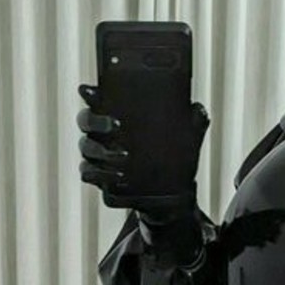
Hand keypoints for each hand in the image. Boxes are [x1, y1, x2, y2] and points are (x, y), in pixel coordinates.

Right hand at [76, 84, 209, 215]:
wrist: (168, 194)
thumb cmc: (171, 159)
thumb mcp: (186, 138)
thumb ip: (193, 121)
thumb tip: (198, 108)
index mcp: (116, 114)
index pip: (97, 98)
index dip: (90, 92)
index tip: (91, 90)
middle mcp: (101, 132)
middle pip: (86, 120)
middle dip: (96, 120)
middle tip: (116, 124)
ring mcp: (98, 155)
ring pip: (86, 147)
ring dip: (102, 151)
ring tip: (125, 157)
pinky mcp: (99, 177)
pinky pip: (89, 173)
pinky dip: (100, 174)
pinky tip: (117, 175)